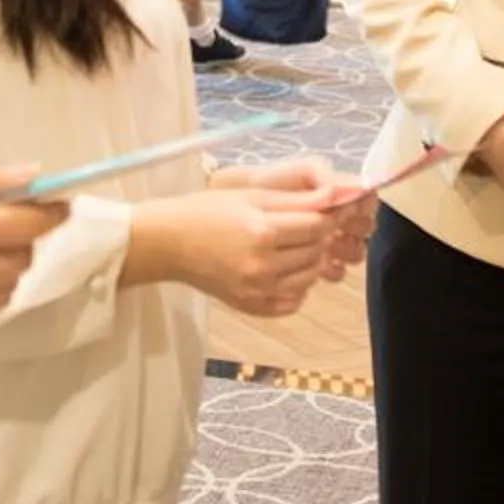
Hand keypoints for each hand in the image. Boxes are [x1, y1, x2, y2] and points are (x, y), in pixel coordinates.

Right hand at [132, 187, 335, 314]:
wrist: (169, 243)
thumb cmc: (206, 212)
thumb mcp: (250, 195)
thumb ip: (295, 199)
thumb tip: (334, 196)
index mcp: (262, 232)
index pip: (317, 227)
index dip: (325, 216)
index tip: (321, 210)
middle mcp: (262, 266)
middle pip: (316, 252)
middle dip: (318, 237)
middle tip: (304, 226)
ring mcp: (257, 291)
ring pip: (310, 278)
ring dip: (310, 261)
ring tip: (291, 246)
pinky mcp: (252, 307)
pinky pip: (293, 302)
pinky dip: (296, 287)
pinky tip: (282, 270)